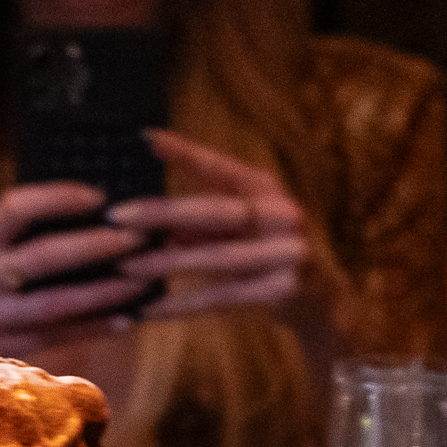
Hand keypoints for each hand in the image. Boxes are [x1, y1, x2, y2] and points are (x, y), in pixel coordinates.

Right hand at [0, 182, 158, 374]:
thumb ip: (12, 234)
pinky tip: (128, 318)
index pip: (16, 208)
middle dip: (98, 245)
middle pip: (45, 257)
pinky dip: (96, 327)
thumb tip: (82, 212)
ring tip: (145, 279)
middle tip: (140, 236)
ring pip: (58, 304)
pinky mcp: (5, 352)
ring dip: (107, 292)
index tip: (98, 196)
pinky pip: (59, 337)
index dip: (59, 197)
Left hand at [105, 130, 308, 322]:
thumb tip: (146, 212)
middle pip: (216, 209)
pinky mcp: (284, 290)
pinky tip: (152, 309)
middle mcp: (282, 215)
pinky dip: (185, 304)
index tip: (147, 137)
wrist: (328, 304)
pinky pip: (224, 297)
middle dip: (163, 212)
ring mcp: (287, 253)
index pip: (221, 166)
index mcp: (268, 191)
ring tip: (127, 267)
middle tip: (118, 215)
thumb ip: (201, 219)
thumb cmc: (274, 256)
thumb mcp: (244, 228)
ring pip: (217, 256)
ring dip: (167, 262)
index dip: (185, 152)